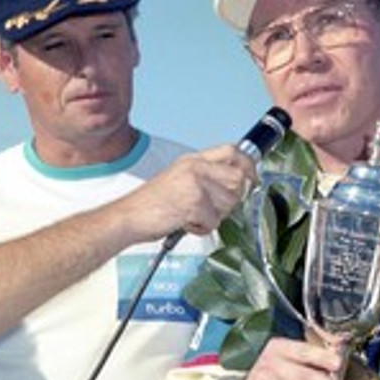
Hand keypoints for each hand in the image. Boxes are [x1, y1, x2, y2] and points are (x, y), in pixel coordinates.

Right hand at [127, 145, 255, 238]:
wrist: (128, 217)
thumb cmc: (151, 204)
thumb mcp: (179, 179)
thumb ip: (206, 177)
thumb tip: (238, 184)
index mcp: (192, 160)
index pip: (232, 150)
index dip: (247, 165)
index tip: (252, 179)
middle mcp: (195, 167)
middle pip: (237, 180)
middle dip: (229, 200)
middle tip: (209, 209)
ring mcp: (195, 184)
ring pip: (228, 203)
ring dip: (213, 217)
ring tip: (191, 216)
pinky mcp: (193, 203)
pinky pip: (214, 221)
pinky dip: (201, 228)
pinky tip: (185, 223)